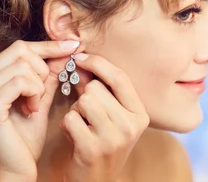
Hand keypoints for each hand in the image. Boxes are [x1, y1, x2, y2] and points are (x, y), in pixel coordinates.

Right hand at [0, 39, 79, 180]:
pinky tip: (31, 111)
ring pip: (24, 65)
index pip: (20, 46)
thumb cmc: (24, 138)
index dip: (49, 45)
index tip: (74, 44)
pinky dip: (34, 93)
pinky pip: (22, 81)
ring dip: (39, 86)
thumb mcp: (40, 97)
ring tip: (33, 107)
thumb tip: (68, 48)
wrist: (14, 170)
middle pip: (22, 50)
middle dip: (42, 70)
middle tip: (40, 95)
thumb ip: (49, 73)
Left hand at [59, 53, 149, 181]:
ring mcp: (113, 138)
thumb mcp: (109, 115)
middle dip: (84, 97)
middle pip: (96, 89)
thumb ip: (99, 88)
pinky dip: (67, 125)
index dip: (98, 63)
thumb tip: (82, 59)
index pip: (120, 78)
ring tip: (81, 126)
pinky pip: (71, 118)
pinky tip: (74, 136)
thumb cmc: (100, 142)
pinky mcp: (92, 149)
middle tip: (86, 115)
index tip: (81, 58)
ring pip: (84, 101)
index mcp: (140, 114)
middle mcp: (131, 126)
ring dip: (75, 111)